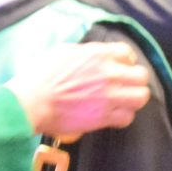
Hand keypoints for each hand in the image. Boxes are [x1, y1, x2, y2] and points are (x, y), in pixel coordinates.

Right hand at [6, 41, 150, 136]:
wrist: (30, 102)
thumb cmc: (38, 77)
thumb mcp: (61, 52)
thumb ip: (84, 53)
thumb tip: (92, 57)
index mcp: (97, 54)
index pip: (127, 53)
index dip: (125, 61)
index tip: (120, 67)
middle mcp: (108, 73)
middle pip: (140, 76)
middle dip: (134, 80)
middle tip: (123, 86)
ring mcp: (108, 96)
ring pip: (140, 97)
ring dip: (132, 99)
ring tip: (122, 101)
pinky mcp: (103, 117)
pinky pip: (127, 117)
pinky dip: (122, 117)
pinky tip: (112, 115)